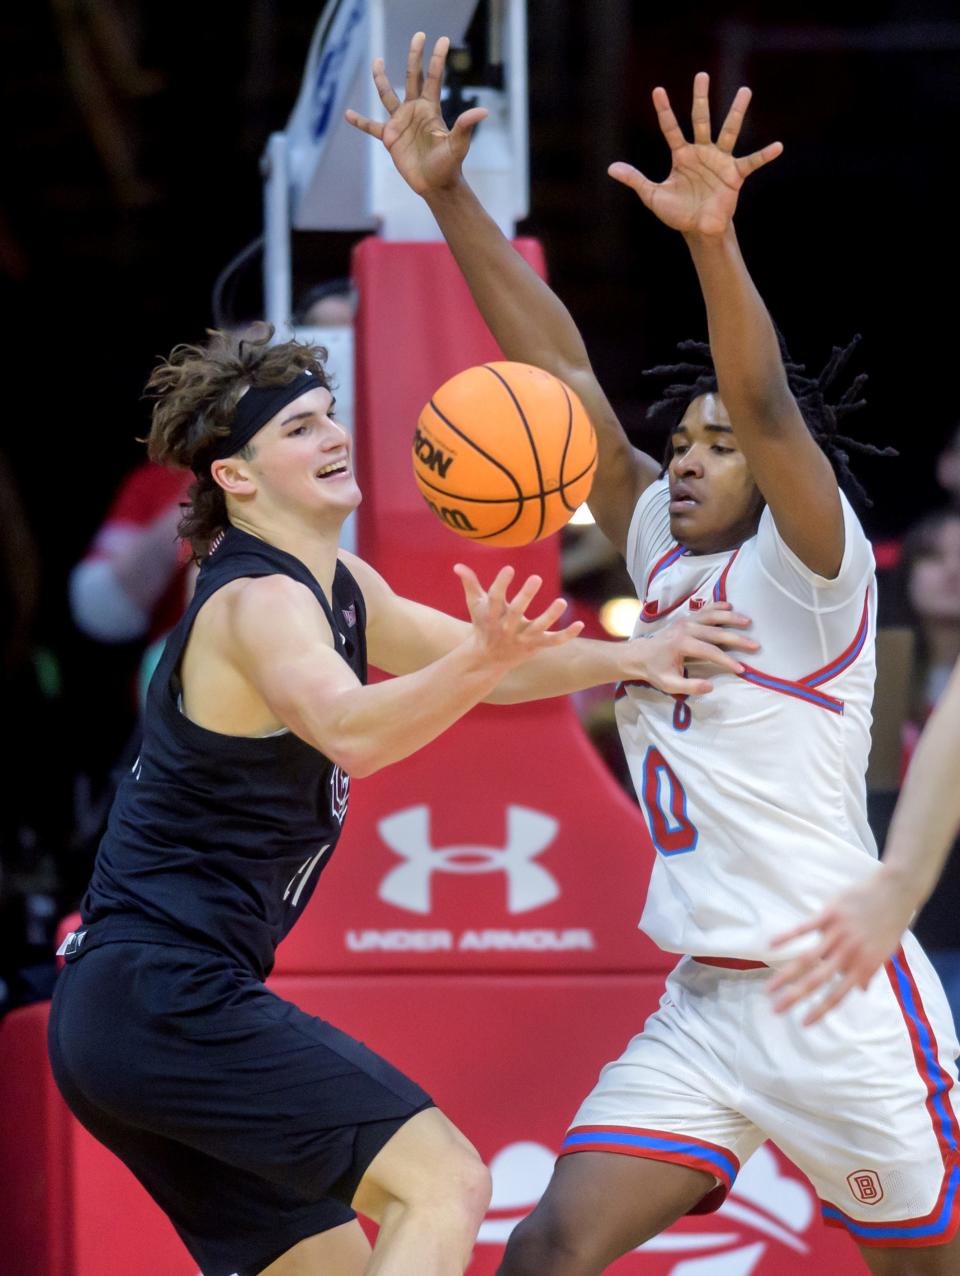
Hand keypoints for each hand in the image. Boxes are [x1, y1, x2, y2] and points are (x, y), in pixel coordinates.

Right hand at [345, 31, 487, 195]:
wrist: (436, 185)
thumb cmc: (449, 165)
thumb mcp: (457, 145)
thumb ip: (465, 126)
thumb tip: (483, 111)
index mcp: (430, 109)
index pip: (434, 78)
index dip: (438, 59)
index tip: (443, 39)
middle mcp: (415, 111)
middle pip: (413, 77)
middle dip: (415, 57)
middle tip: (418, 35)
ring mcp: (401, 122)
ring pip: (388, 95)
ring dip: (382, 79)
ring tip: (378, 61)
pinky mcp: (390, 138)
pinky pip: (371, 127)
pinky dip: (360, 121)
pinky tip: (347, 114)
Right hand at [454, 563, 581, 670]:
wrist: (487, 658)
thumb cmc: (483, 624)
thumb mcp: (475, 605)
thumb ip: (470, 584)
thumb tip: (458, 566)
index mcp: (492, 616)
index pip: (495, 598)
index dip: (501, 583)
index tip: (509, 568)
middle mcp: (507, 628)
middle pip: (516, 613)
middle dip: (526, 596)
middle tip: (536, 578)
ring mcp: (522, 638)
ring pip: (538, 628)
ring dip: (550, 616)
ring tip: (562, 602)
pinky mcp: (535, 646)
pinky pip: (554, 642)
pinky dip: (567, 635)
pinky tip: (580, 624)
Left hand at [608, 72, 781, 237]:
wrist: (698, 230)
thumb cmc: (677, 212)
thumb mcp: (653, 196)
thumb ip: (635, 180)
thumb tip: (611, 168)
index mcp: (681, 155)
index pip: (670, 128)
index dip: (664, 110)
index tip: (658, 90)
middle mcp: (701, 152)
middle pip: (700, 119)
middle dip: (700, 97)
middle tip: (701, 74)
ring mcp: (719, 160)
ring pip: (728, 130)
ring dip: (736, 112)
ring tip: (745, 91)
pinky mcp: (734, 175)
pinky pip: (751, 162)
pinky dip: (764, 155)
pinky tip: (777, 147)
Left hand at [624, 601, 757, 694]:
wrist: (639, 654)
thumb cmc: (655, 670)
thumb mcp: (669, 684)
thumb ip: (690, 686)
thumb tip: (711, 686)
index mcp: (681, 644)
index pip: (710, 652)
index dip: (727, 661)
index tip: (741, 669)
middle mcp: (685, 629)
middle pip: (716, 632)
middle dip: (737, 640)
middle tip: (755, 646)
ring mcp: (686, 621)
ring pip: (712, 616)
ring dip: (731, 618)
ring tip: (748, 622)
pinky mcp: (686, 618)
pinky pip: (704, 609)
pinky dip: (717, 606)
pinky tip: (730, 606)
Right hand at [766, 868, 916, 1024]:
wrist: (895, 893)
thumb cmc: (890, 924)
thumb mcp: (885, 953)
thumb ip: (870, 971)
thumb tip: (861, 991)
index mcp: (862, 966)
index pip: (837, 995)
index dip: (820, 1010)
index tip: (803, 1023)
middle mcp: (848, 954)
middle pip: (816, 980)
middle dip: (794, 997)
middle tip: (775, 1010)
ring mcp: (837, 934)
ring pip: (806, 958)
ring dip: (785, 975)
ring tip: (769, 988)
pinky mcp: (829, 915)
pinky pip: (804, 928)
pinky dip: (787, 937)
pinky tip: (770, 945)